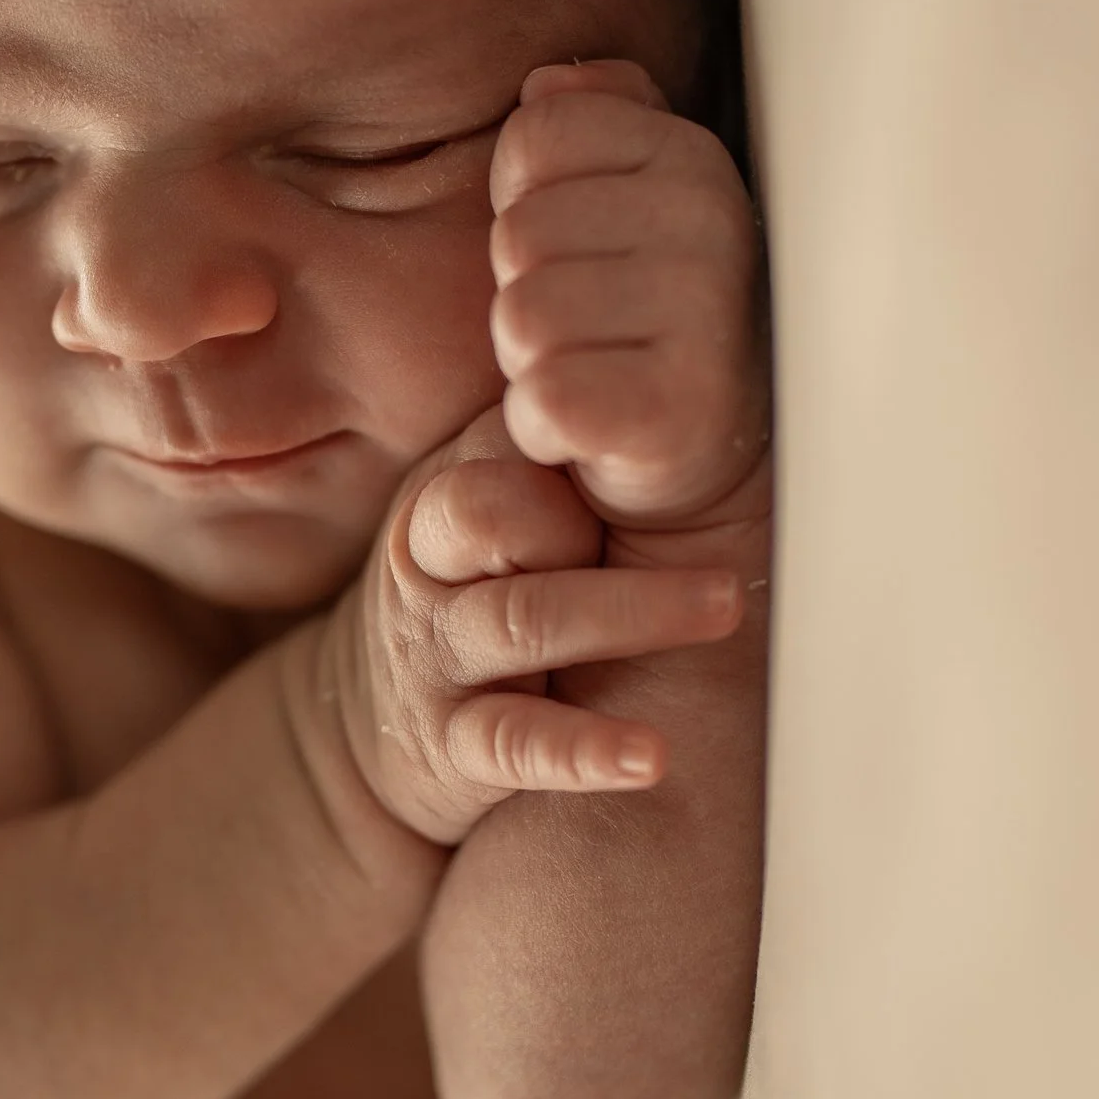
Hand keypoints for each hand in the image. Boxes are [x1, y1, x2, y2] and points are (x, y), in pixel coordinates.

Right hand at [315, 410, 744, 849]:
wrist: (373, 720)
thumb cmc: (470, 587)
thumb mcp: (484, 501)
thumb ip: (550, 448)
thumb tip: (665, 344)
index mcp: (447, 490)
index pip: (497, 441)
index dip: (566, 439)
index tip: (646, 429)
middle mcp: (433, 565)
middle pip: (491, 512)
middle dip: (576, 510)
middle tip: (677, 487)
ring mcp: (441, 654)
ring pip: (524, 620)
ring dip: (633, 612)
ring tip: (725, 605)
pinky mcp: (455, 743)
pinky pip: (518, 743)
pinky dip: (585, 751)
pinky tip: (649, 755)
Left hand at [488, 63, 768, 540]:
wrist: (705, 456)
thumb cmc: (641, 322)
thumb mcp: (614, 201)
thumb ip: (587, 124)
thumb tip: (547, 83)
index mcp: (689, 157)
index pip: (536, 133)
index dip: (526, 198)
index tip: (578, 246)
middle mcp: (714, 221)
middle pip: (517, 231)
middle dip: (526, 289)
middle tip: (592, 328)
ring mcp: (706, 314)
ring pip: (524, 317)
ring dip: (534, 362)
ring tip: (599, 371)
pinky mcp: (680, 410)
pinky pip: (544, 398)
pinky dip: (545, 428)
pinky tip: (598, 430)